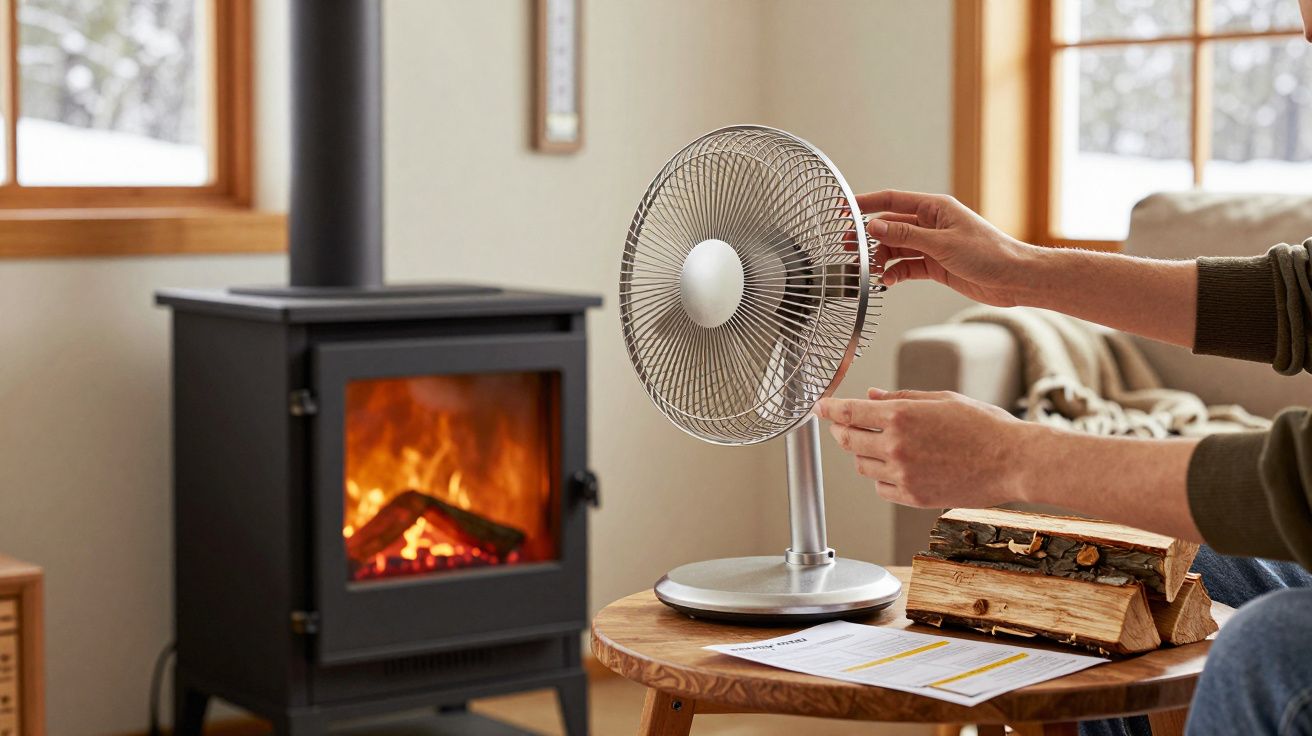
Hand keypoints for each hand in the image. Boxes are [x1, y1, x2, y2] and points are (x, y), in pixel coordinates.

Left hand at [816, 388, 1031, 508]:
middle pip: (848, 441)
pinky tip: (897, 467)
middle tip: (845, 426)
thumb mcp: (941, 399)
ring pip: (862, 467)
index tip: (818, 407)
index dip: (828, 409)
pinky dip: (881, 478)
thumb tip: (869, 397)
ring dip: (863, 455)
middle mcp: (895, 447)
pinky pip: (881, 488)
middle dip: (841, 431)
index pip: (847, 413)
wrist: (1014, 461)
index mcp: (901, 416)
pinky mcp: (914, 497)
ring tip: (881, 446)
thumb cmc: (983, 425)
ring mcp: (903, 475)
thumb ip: (900, 398)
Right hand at [858, 190, 1039, 307]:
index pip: (892, 200)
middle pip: (890, 226)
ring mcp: (932, 245)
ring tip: (869, 271)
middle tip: (847, 248)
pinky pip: (906, 266)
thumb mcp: (942, 243)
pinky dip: (895, 273)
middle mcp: (931, 224)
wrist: (1014, 279)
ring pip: (896, 248)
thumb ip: (905, 235)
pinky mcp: (935, 265)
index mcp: (934, 208)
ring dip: (881, 259)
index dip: (866, 203)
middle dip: (868, 238)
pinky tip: (887, 282)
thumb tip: (874, 225)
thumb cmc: (988, 253)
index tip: (843, 208)